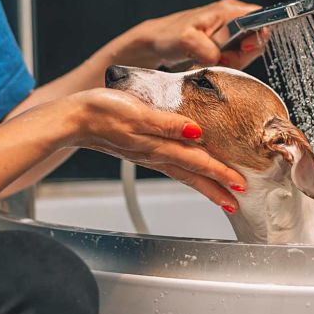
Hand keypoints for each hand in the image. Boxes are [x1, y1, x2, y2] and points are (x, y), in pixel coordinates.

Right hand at [69, 88, 244, 209]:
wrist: (74, 119)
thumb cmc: (101, 112)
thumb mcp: (137, 112)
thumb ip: (167, 123)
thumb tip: (195, 131)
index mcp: (158, 146)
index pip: (197, 162)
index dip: (220, 173)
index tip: (239, 185)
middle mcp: (155, 154)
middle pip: (192, 176)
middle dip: (216, 189)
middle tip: (236, 202)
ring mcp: (148, 153)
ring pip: (183, 172)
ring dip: (204, 184)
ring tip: (220, 194)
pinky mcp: (140, 147)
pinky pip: (171, 164)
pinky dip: (186, 170)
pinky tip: (189, 168)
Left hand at [126, 0, 265, 69]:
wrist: (155, 42)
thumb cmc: (168, 36)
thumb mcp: (186, 42)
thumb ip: (208, 49)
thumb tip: (219, 58)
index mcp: (228, 10)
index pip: (260, 19)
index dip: (257, 37)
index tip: (242, 50)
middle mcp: (231, 17)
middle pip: (256, 38)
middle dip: (243, 54)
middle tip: (222, 59)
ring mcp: (228, 30)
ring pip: (246, 50)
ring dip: (233, 61)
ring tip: (213, 60)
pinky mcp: (222, 42)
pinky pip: (236, 56)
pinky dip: (227, 64)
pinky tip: (212, 63)